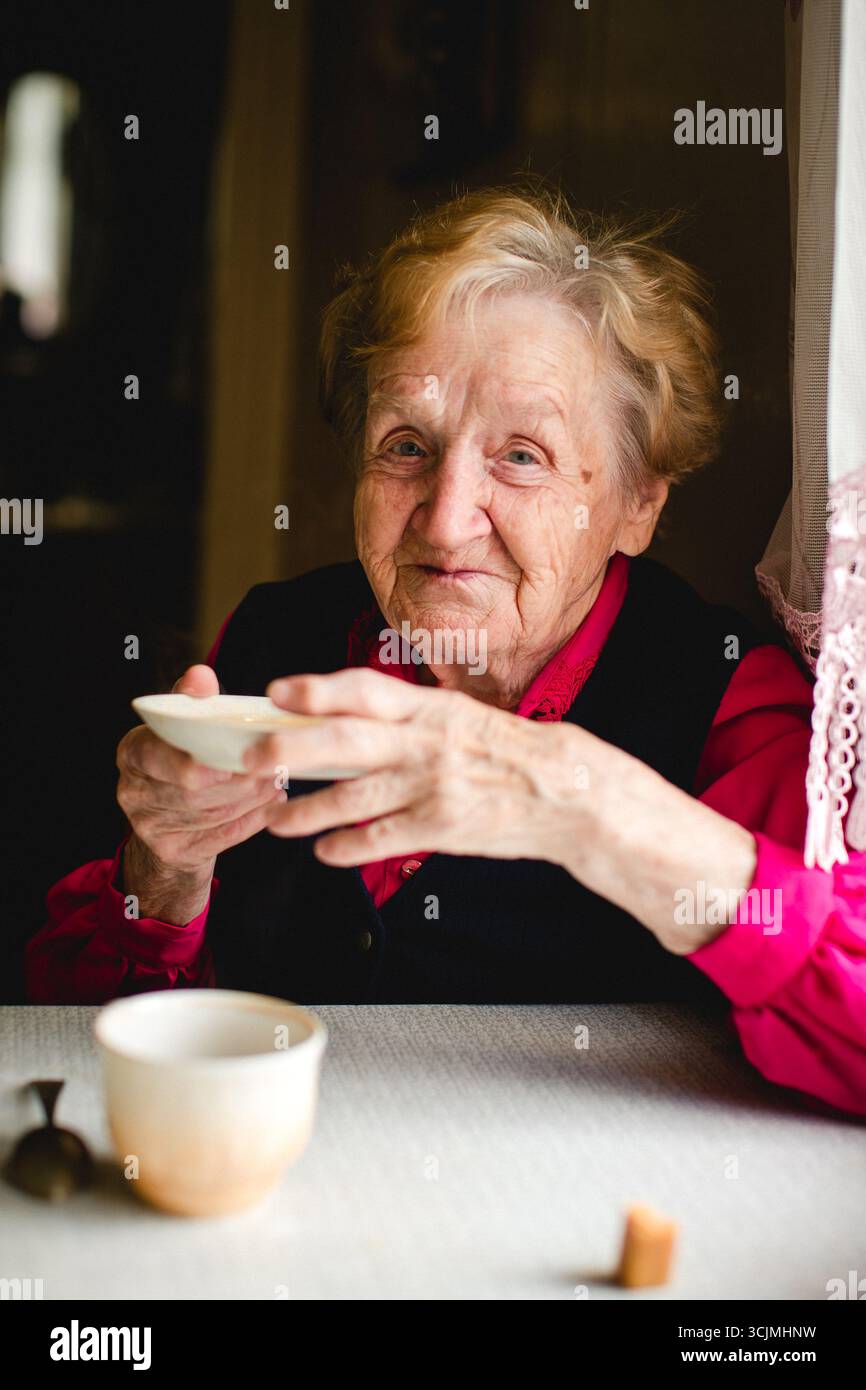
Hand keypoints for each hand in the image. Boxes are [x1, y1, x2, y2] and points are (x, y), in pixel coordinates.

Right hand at [117, 664, 284, 921]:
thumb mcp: (182, 727)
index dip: (191, 760)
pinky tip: (272, 803)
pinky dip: (252, 819)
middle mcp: (133, 791)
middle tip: (274, 765)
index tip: (228, 759)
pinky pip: (221, 836)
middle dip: (237, 778)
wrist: (169, 821)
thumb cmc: (182, 760)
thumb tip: (201, 676)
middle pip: (190, 789)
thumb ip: (192, 700)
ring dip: (251, 796)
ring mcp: (149, 825)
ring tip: (278, 779)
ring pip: (211, 813)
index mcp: (133, 752)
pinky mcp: (173, 850)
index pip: (155, 753)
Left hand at [243, 667, 592, 867]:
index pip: (366, 689)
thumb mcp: (461, 717)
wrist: (567, 791)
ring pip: (354, 797)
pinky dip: (347, 846)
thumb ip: (409, 716)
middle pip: (346, 740)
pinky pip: (382, 838)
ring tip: (275, 820)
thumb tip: (348, 713)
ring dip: (307, 810)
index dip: (319, 689)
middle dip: (293, 748)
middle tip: (253, 757)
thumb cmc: (508, 752)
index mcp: (431, 708)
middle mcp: (427, 742)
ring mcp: (433, 785)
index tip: (278, 691)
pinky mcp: (443, 826)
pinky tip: (323, 852)